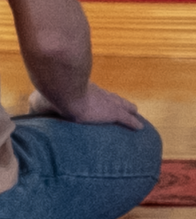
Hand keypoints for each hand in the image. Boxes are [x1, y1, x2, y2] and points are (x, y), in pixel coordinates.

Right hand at [27, 84, 143, 129]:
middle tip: (129, 107)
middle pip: (114, 99)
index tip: (107, 100)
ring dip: (129, 111)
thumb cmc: (52, 94)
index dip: (103, 98)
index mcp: (84, 90)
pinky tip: (140, 127)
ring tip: (136, 115)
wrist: (64, 92)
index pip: (97, 94)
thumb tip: (33, 108)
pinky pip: (127, 119)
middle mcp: (98, 94)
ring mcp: (106, 102)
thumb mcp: (44, 99)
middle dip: (121, 103)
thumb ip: (42, 104)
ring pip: (123, 107)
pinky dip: (133, 123)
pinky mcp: (112, 112)